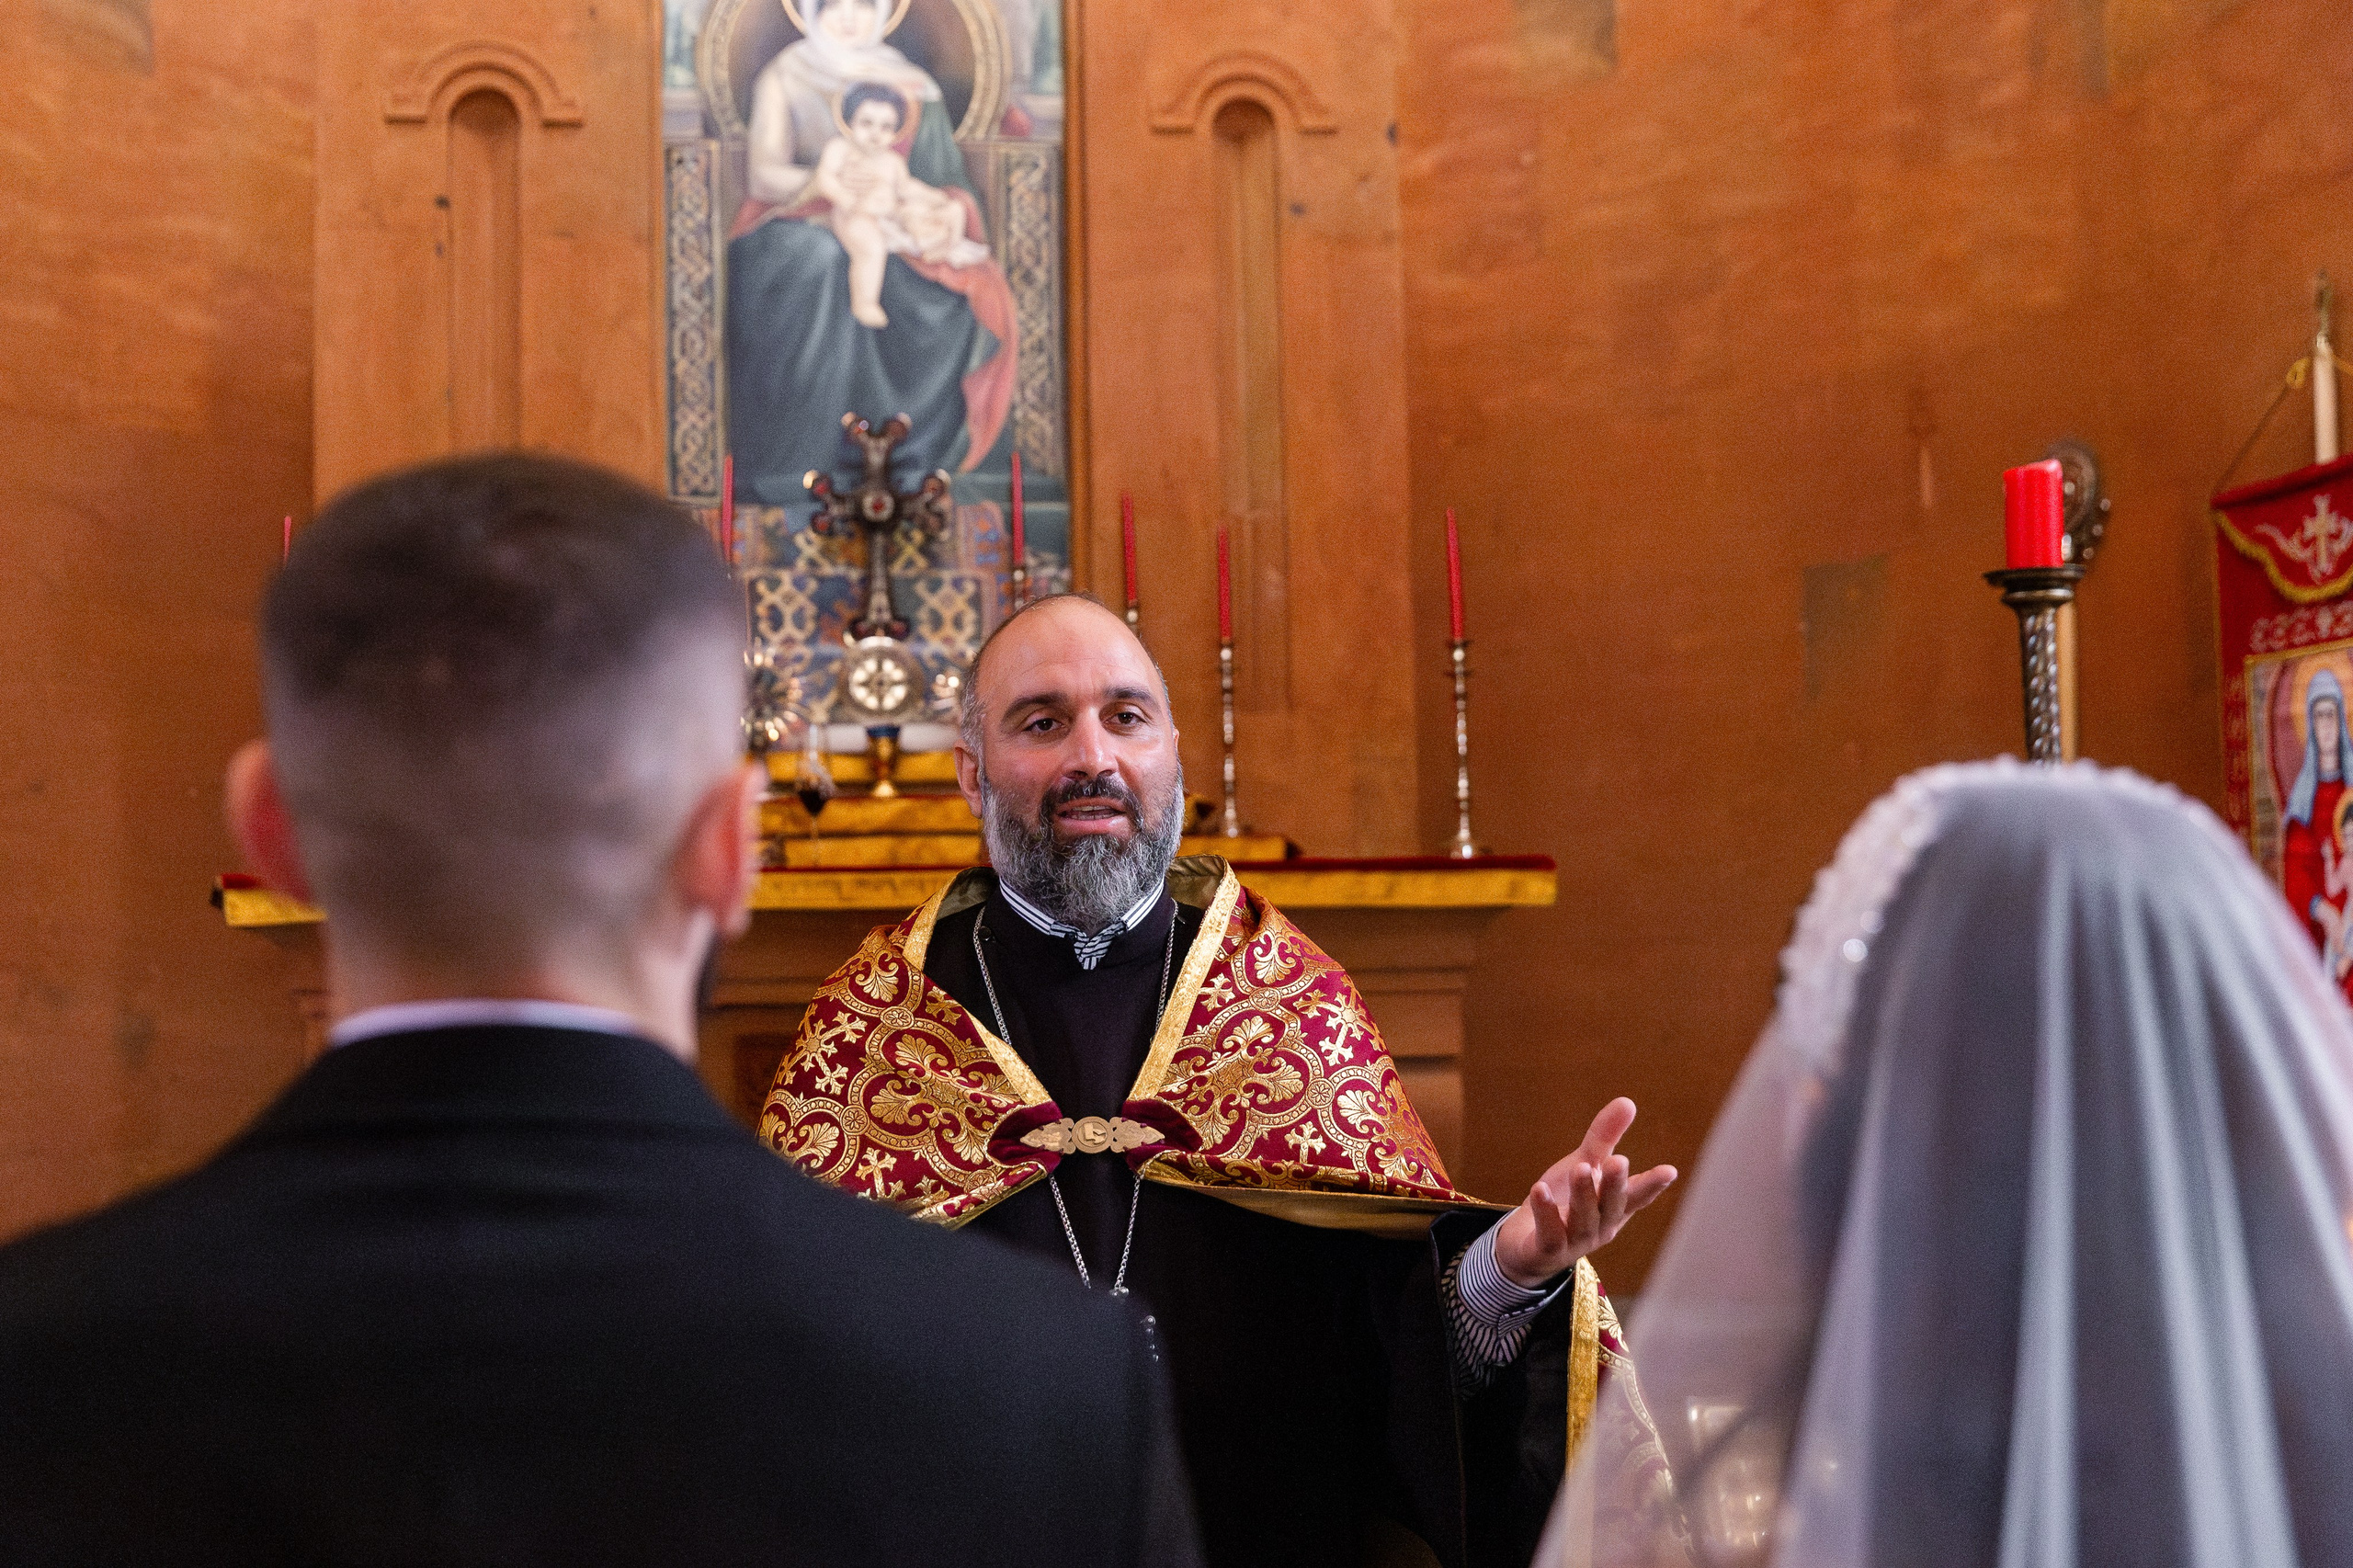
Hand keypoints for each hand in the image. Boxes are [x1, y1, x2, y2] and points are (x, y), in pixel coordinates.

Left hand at [1491, 1097, 1676, 1287]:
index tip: (1670, 1171)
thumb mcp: (1583, 1165)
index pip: (1636, 1196)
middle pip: (1612, 1207)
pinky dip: (1546, 1212)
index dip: (1652, 1185)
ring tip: (1580, 1168)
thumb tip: (1628, 1101)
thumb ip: (1604, 1138)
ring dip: (1583, 1194)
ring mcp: (1575, 1242)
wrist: (1527, 1246)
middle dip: (1615, 1185)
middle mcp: (1600, 1227)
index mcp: (1613, 1207)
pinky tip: (1539, 1189)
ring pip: (1583, 1220)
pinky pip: (1550, 1233)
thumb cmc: (1563, 1203)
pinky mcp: (1548, 1251)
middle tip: (1619, 1161)